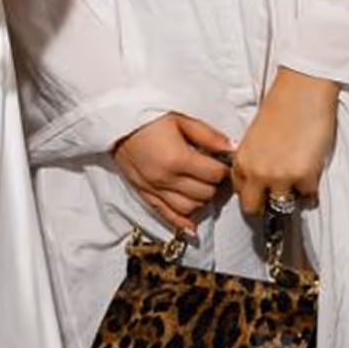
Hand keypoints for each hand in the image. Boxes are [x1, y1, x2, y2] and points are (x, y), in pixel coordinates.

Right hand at [112, 111, 234, 238]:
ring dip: (200, 200)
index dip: (223, 169)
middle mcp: (166, 179)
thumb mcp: (181, 119)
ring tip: (202, 187)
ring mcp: (154, 190)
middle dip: (213, 184)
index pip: (213, 175)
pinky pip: (166, 215)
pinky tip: (192, 229)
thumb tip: (231, 148)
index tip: (223, 163)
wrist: (116, 123)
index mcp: (177, 159)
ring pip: (189, 208)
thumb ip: (208, 136)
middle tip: (214, 173)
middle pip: (204, 193)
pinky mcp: (144, 195)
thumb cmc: (148, 118)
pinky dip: (181, 223)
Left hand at [230, 69, 338, 215]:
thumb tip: (261, 180)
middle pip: (253, 208)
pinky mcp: (304, 176)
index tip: (264, 192)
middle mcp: (256, 172)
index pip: (240, 194)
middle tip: (280, 195)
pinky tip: (312, 169)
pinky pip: (308, 196)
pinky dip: (312, 187)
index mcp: (242, 161)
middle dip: (267, 205)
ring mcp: (280, 177)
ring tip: (299, 178)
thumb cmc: (283, 106)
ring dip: (292, 195)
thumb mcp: (256, 137)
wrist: (303, 90)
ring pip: (283, 206)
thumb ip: (255, 161)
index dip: (254, 193)